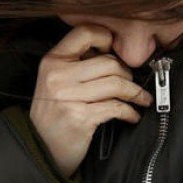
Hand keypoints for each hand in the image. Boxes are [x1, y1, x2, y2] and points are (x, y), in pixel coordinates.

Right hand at [30, 24, 153, 178]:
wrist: (41, 150)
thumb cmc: (55, 113)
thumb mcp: (56, 81)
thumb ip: (78, 63)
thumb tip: (114, 51)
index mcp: (53, 60)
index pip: (85, 32)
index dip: (106, 37)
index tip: (116, 52)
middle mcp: (58, 75)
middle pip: (109, 62)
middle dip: (127, 74)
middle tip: (131, 84)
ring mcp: (68, 96)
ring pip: (117, 83)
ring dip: (135, 93)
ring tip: (140, 99)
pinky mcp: (80, 117)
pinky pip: (116, 107)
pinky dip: (130, 111)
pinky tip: (132, 115)